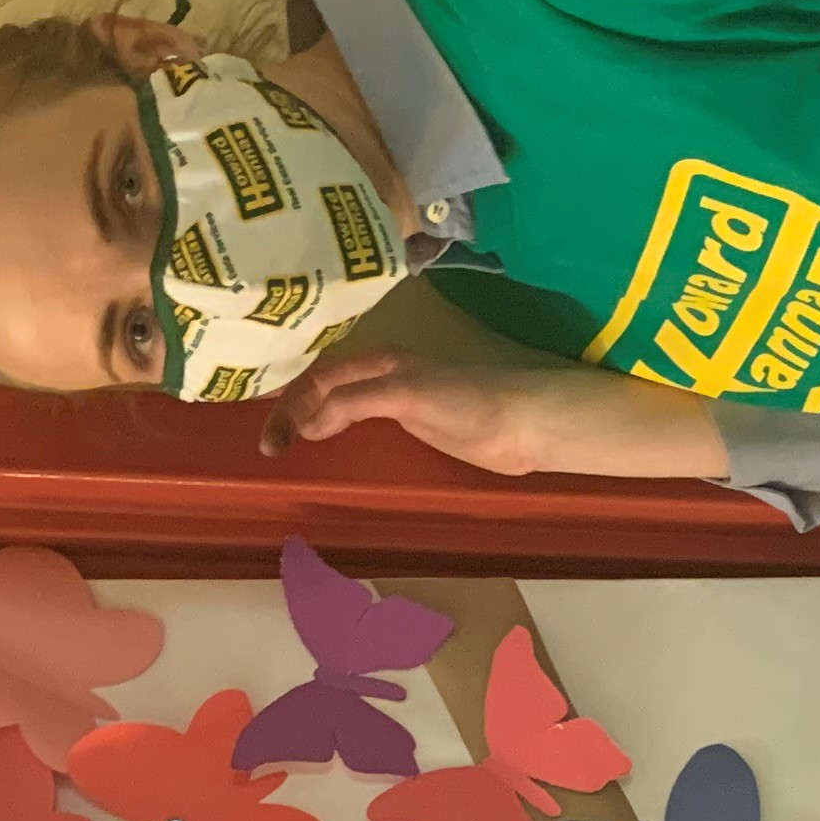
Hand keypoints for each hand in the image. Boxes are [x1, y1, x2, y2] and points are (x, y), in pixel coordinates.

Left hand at [257, 345, 729, 481]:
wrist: (549, 418)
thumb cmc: (521, 423)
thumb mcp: (470, 431)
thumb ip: (451, 427)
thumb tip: (454, 449)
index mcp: (420, 379)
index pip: (358, 378)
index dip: (320, 395)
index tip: (291, 424)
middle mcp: (408, 371)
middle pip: (339, 375)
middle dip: (299, 401)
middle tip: (270, 434)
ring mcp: (409, 377)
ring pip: (339, 382)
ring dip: (303, 406)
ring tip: (277, 436)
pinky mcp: (414, 390)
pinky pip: (359, 398)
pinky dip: (326, 411)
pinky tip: (301, 431)